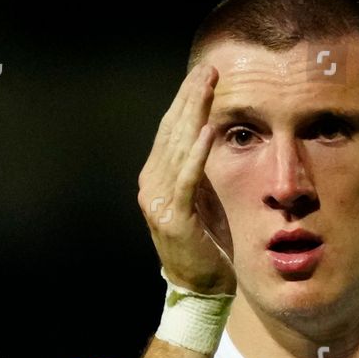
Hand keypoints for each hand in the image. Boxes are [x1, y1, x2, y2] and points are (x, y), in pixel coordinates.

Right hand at [138, 63, 235, 294]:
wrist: (201, 286)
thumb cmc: (206, 242)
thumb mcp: (203, 197)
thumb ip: (198, 169)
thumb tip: (206, 134)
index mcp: (155, 177)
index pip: (169, 131)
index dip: (185, 101)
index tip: (203, 76)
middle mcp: (151, 184)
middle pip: (171, 133)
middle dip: (190, 99)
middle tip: (208, 70)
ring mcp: (158, 200)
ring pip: (177, 148)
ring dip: (194, 115)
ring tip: (207, 88)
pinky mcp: (174, 217)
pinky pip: (187, 178)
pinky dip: (197, 153)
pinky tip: (207, 130)